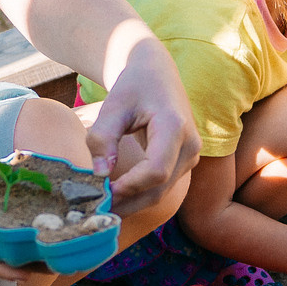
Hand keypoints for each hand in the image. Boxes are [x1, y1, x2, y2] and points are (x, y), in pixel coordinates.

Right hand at [0, 149, 59, 285]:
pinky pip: (19, 216)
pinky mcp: (0, 207)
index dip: (5, 270)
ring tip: (67, 248)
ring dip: (39, 245)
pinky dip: (34, 218)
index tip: (26, 277)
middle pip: (8, 255)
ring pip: (17, 239)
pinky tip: (56, 216)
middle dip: (32, 263)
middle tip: (60, 266)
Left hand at [88, 42, 196, 214]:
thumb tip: (99, 174)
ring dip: (131, 203)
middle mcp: (190, 145)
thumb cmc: (134, 86)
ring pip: (161, 192)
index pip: (156, 170)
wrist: (156, 73)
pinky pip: (162, 186)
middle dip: (127, 203)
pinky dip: (138, 195)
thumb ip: (103, 138)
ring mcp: (191, 156)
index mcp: (175, 127)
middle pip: (159, 188)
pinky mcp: (183, 162)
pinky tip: (116, 198)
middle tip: (96, 211)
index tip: (102, 191)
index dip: (129, 186)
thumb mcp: (113, 106)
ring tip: (102, 207)